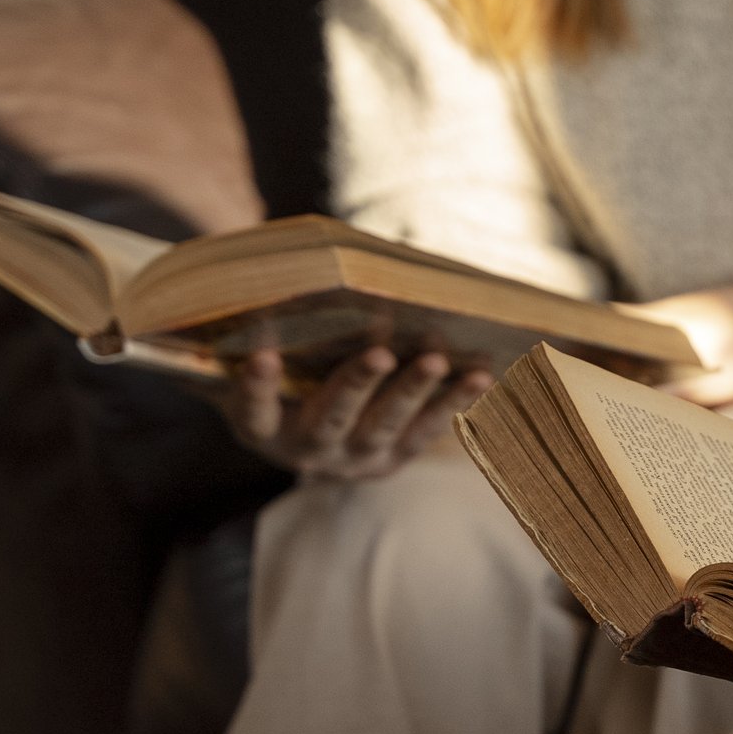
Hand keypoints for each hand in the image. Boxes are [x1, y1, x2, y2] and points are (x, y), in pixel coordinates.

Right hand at [222, 347, 490, 479]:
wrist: (302, 432)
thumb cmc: (277, 371)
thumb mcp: (253, 358)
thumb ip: (254, 330)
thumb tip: (253, 274)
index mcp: (261, 427)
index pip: (254, 410)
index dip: (257, 388)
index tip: (262, 357)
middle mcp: (307, 450)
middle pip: (331, 419)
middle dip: (356, 385)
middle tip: (381, 354)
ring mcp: (354, 459)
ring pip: (385, 426)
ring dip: (413, 391)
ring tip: (438, 360)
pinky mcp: (392, 459)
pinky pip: (425, 432)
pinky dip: (452, 403)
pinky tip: (480, 375)